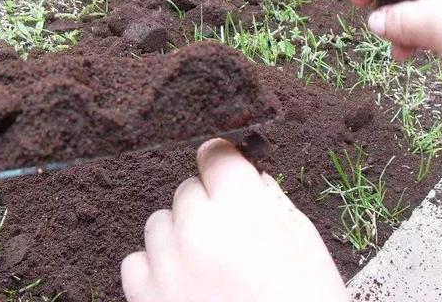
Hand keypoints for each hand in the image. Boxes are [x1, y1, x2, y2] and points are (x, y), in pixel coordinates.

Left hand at [121, 138, 347, 301]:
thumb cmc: (306, 299)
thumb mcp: (303, 240)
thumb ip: (270, 198)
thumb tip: (246, 175)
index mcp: (242, 207)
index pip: (215, 154)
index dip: (223, 163)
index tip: (226, 174)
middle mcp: (198, 228)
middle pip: (187, 189)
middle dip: (206, 205)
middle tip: (228, 235)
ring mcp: (169, 265)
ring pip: (159, 222)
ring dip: (179, 234)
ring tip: (206, 263)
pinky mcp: (148, 297)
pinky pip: (135, 261)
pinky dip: (155, 267)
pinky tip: (180, 281)